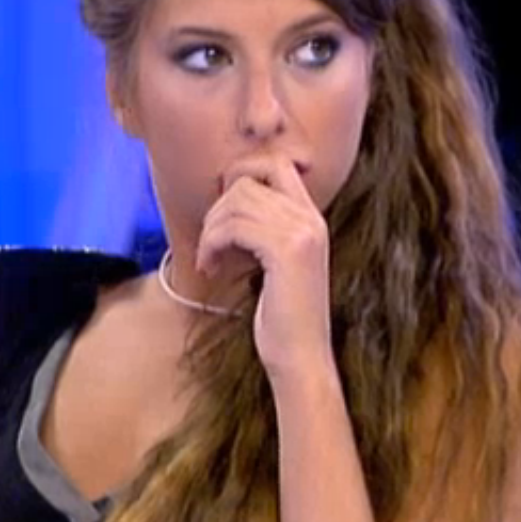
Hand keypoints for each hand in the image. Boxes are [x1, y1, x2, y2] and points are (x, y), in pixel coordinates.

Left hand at [195, 153, 333, 384]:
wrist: (301, 358)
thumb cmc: (283, 318)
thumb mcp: (276, 264)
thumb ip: (264, 230)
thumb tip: (226, 202)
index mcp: (312, 218)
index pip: (277, 163)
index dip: (242, 175)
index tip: (224, 212)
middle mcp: (311, 219)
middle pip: (248, 181)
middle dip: (217, 209)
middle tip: (209, 245)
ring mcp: (302, 233)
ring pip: (236, 202)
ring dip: (210, 230)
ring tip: (208, 260)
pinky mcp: (287, 251)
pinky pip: (234, 226)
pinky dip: (212, 244)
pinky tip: (210, 267)